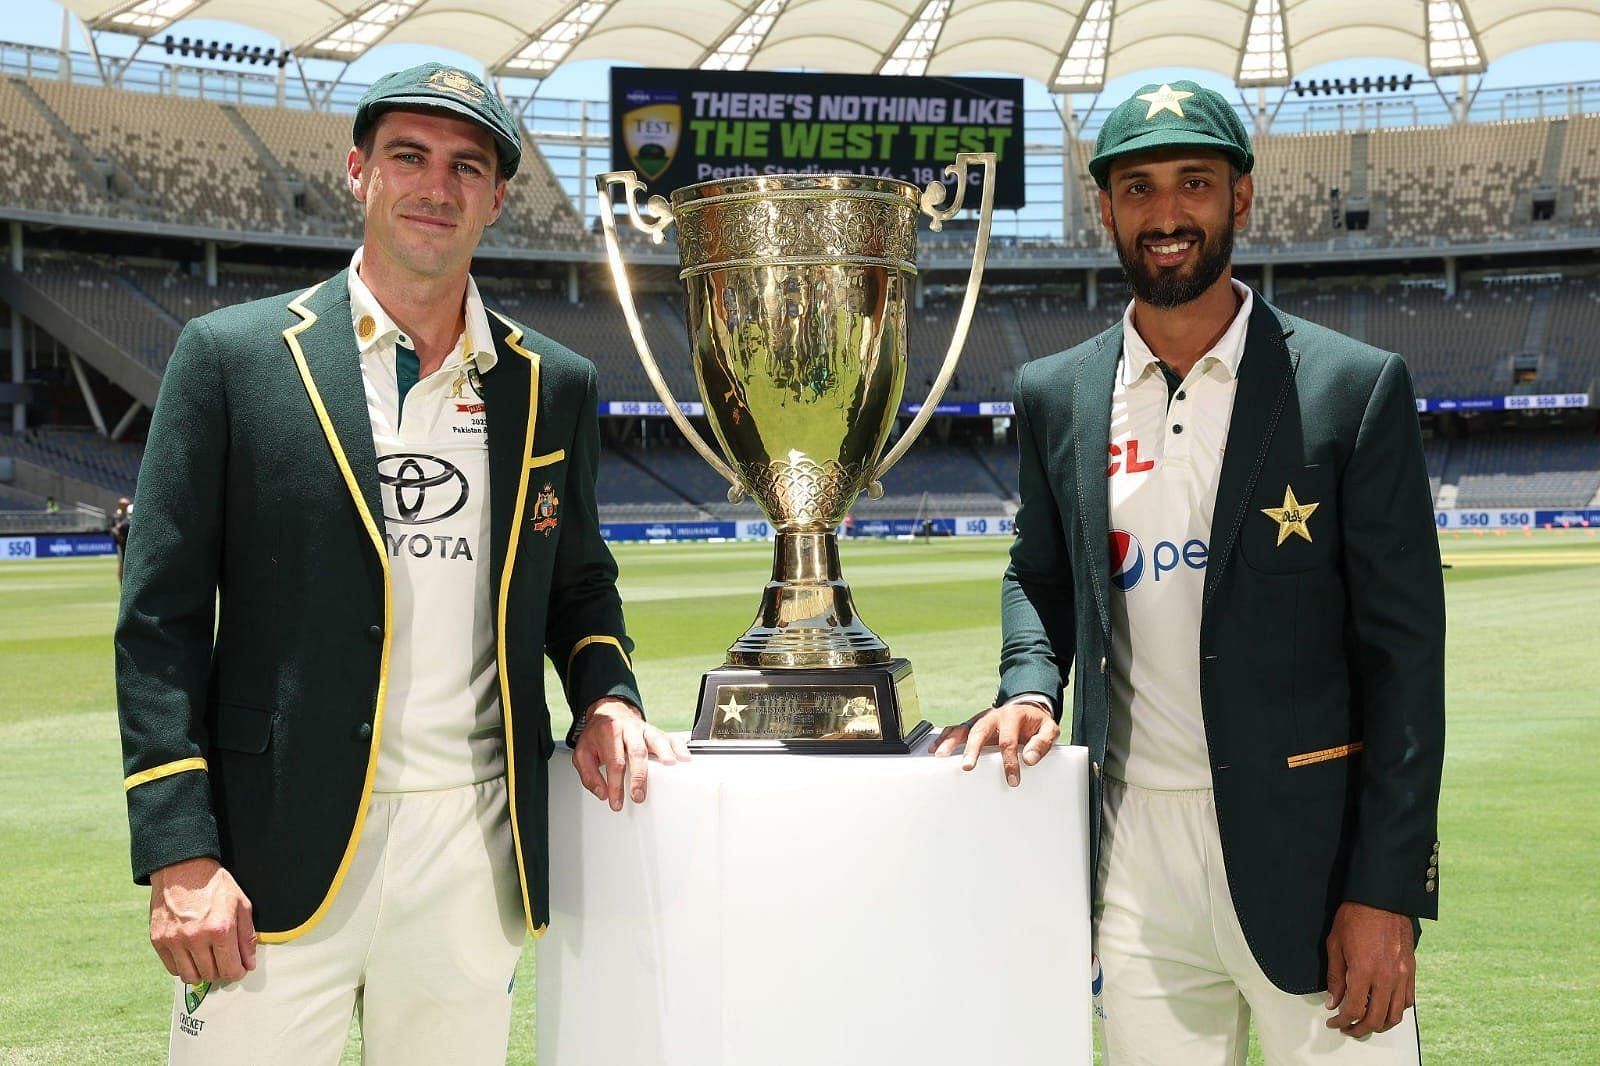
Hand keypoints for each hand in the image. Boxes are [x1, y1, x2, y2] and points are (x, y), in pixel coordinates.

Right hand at [149, 857, 255, 984]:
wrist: (183, 869)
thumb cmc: (214, 885)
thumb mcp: (241, 905)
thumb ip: (247, 937)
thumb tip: (249, 964)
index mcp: (220, 929)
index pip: (231, 969)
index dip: (238, 971)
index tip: (238, 966)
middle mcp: (195, 938)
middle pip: (211, 975)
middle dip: (221, 970)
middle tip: (222, 958)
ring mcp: (174, 940)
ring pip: (191, 977)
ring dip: (202, 972)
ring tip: (207, 957)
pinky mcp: (158, 940)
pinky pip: (173, 969)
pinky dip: (184, 966)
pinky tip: (191, 954)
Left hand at [571, 698, 688, 810]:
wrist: (610, 712)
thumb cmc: (598, 735)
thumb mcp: (582, 753)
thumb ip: (589, 775)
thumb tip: (602, 793)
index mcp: (609, 733)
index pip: (614, 762)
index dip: (615, 785)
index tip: (616, 802)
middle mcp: (628, 729)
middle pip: (637, 752)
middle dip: (639, 776)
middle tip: (638, 795)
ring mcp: (644, 729)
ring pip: (656, 740)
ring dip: (664, 754)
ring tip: (669, 767)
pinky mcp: (656, 731)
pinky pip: (670, 737)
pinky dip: (679, 747)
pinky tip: (684, 757)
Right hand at [929, 699, 1059, 785]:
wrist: (1029, 709)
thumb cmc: (1037, 724)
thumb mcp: (1049, 730)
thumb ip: (1042, 743)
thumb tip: (1030, 758)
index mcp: (1013, 716)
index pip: (1009, 740)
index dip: (1010, 761)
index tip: (1012, 780)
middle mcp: (994, 715)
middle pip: (980, 731)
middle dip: (972, 749)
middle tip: (967, 766)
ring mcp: (981, 719)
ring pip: (964, 728)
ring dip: (951, 742)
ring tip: (941, 756)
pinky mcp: (974, 724)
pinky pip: (957, 729)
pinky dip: (945, 738)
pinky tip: (936, 749)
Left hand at [1325, 902, 1414, 1036]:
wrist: (1381, 898)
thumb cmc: (1355, 916)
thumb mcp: (1334, 944)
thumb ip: (1335, 977)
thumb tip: (1334, 1001)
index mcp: (1364, 970)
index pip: (1354, 1009)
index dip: (1342, 1021)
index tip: (1334, 1022)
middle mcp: (1386, 977)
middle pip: (1376, 1018)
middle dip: (1359, 1029)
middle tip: (1348, 1028)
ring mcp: (1402, 975)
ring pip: (1395, 1015)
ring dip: (1380, 1025)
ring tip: (1366, 1023)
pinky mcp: (1411, 970)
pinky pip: (1407, 1000)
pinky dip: (1396, 1011)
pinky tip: (1384, 1008)